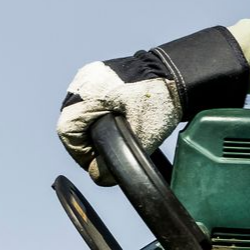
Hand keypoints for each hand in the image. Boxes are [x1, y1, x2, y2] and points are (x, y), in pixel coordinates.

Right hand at [56, 27, 249, 184]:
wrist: (181, 72)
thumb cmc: (162, 99)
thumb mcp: (141, 136)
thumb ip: (117, 159)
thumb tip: (99, 177)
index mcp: (86, 94)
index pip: (67, 132)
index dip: (80, 153)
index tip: (98, 161)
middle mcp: (83, 82)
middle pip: (72, 122)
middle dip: (88, 141)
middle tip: (108, 152)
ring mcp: (91, 76)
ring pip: (81, 112)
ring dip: (93, 128)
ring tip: (115, 137)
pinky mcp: (102, 75)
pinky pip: (91, 101)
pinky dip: (100, 115)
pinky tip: (118, 122)